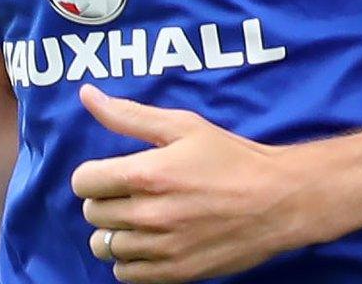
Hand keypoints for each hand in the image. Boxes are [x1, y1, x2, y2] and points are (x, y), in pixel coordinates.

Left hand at [70, 84, 316, 281]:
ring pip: (104, 246)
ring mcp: (161, 248)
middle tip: (133, 194)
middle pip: (92, 214)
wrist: (278, 201)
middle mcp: (148, 214)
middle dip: (106, 201)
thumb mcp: (183, 126)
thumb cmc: (231, 158)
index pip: (83, 182)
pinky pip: (125, 274)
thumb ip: (129, 115)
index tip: (113, 174)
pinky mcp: (175, 274)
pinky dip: (130, 260)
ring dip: (115, 232)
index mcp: (146, 174)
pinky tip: (150, 243)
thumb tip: (86, 96)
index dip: (94, 175)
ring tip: (140, 220)